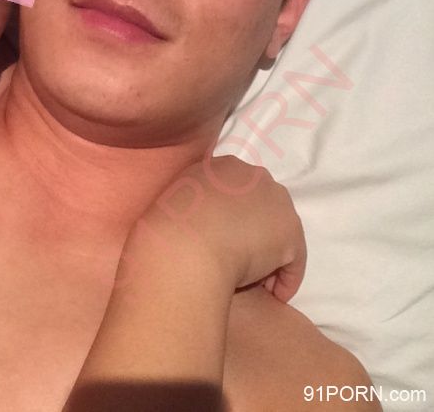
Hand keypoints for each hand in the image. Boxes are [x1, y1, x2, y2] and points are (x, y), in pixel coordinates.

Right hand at [128, 155, 305, 302]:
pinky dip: (285, 279)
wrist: (187, 243)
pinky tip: (272, 296)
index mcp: (222, 166)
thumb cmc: (169, 226)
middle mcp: (253, 175)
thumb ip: (191, 202)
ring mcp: (276, 201)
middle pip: (263, 207)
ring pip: (279, 232)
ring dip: (269, 255)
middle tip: (239, 260)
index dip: (232, 218)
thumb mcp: (174, 200)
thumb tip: (194, 219)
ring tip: (254, 281)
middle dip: (255, 232)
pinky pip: (293, 261)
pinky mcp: (290, 233)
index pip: (237, 191)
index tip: (222, 240)